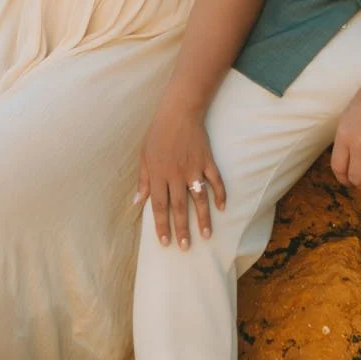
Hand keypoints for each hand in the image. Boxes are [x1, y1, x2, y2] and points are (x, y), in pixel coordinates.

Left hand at [136, 99, 225, 248]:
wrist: (179, 111)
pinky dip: (220, 194)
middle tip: (185, 248)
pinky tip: (222, 208)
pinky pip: (216, 181)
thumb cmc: (157, 134)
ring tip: (206, 236)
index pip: (160, 206)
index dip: (162, 226)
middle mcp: (176, 174)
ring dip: (202, 218)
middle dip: (182, 229)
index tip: (165, 242)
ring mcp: (193, 168)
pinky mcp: (207, 161)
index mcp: (158, 174)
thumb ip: (143, 180)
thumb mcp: (144, 155)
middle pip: (179, 207)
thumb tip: (138, 202)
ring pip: (199, 199)